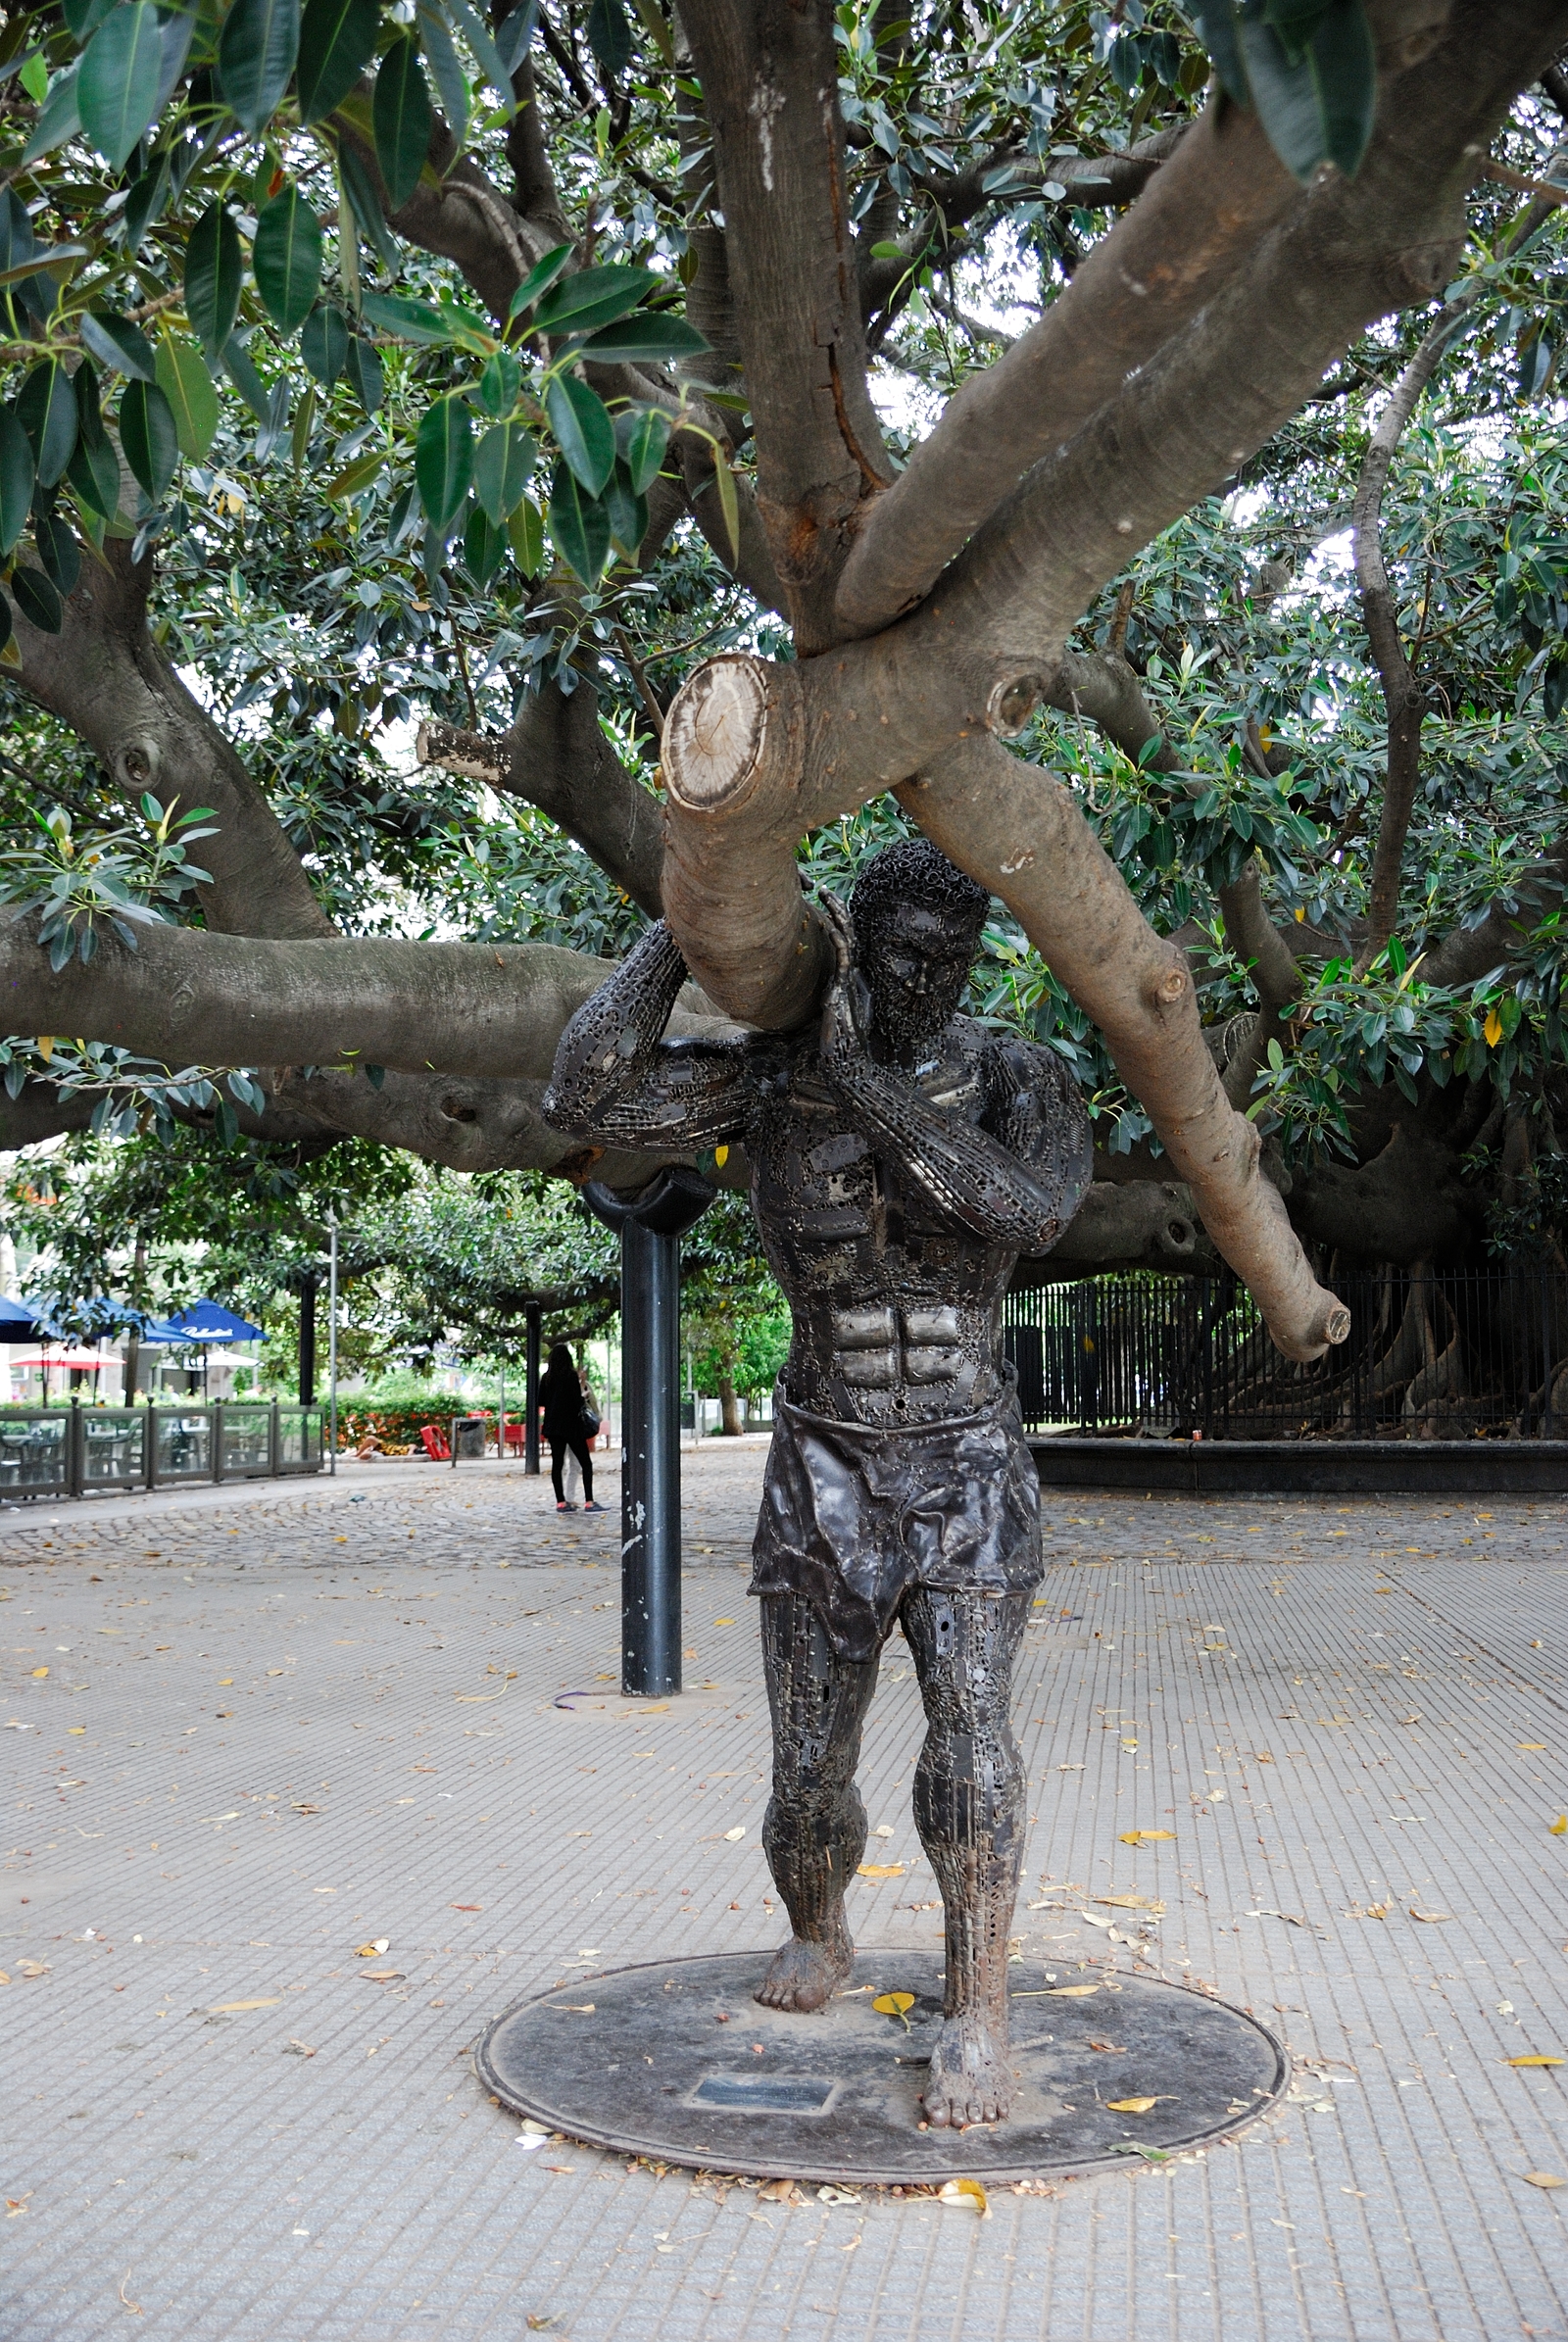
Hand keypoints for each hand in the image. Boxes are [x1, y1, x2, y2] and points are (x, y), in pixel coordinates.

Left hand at [816, 894, 870, 1071]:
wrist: (847, 1064)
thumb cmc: (834, 1044)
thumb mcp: (824, 1012)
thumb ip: (822, 995)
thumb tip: (812, 986)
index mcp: (847, 977)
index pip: (844, 939)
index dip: (836, 918)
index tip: (823, 901)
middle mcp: (850, 975)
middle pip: (848, 932)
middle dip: (836, 908)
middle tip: (822, 888)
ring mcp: (849, 981)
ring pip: (848, 939)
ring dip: (837, 915)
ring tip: (825, 894)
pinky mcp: (843, 990)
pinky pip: (844, 959)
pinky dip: (840, 940)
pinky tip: (831, 926)